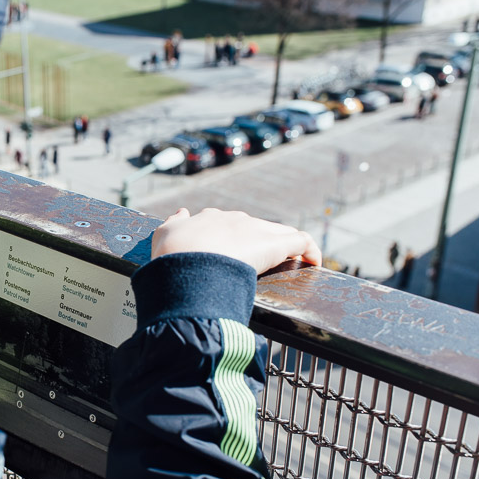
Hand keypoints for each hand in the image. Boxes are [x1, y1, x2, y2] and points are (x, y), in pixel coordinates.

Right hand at [151, 208, 320, 274]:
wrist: (187, 260)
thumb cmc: (173, 252)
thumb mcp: (163, 235)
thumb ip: (174, 224)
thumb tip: (181, 213)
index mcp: (210, 219)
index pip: (225, 224)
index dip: (229, 238)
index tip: (228, 255)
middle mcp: (234, 220)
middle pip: (254, 228)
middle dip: (256, 243)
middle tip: (255, 266)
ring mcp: (256, 230)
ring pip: (279, 232)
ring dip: (285, 244)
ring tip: (290, 262)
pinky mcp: (275, 244)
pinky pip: (302, 242)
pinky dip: (310, 251)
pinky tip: (314, 263)